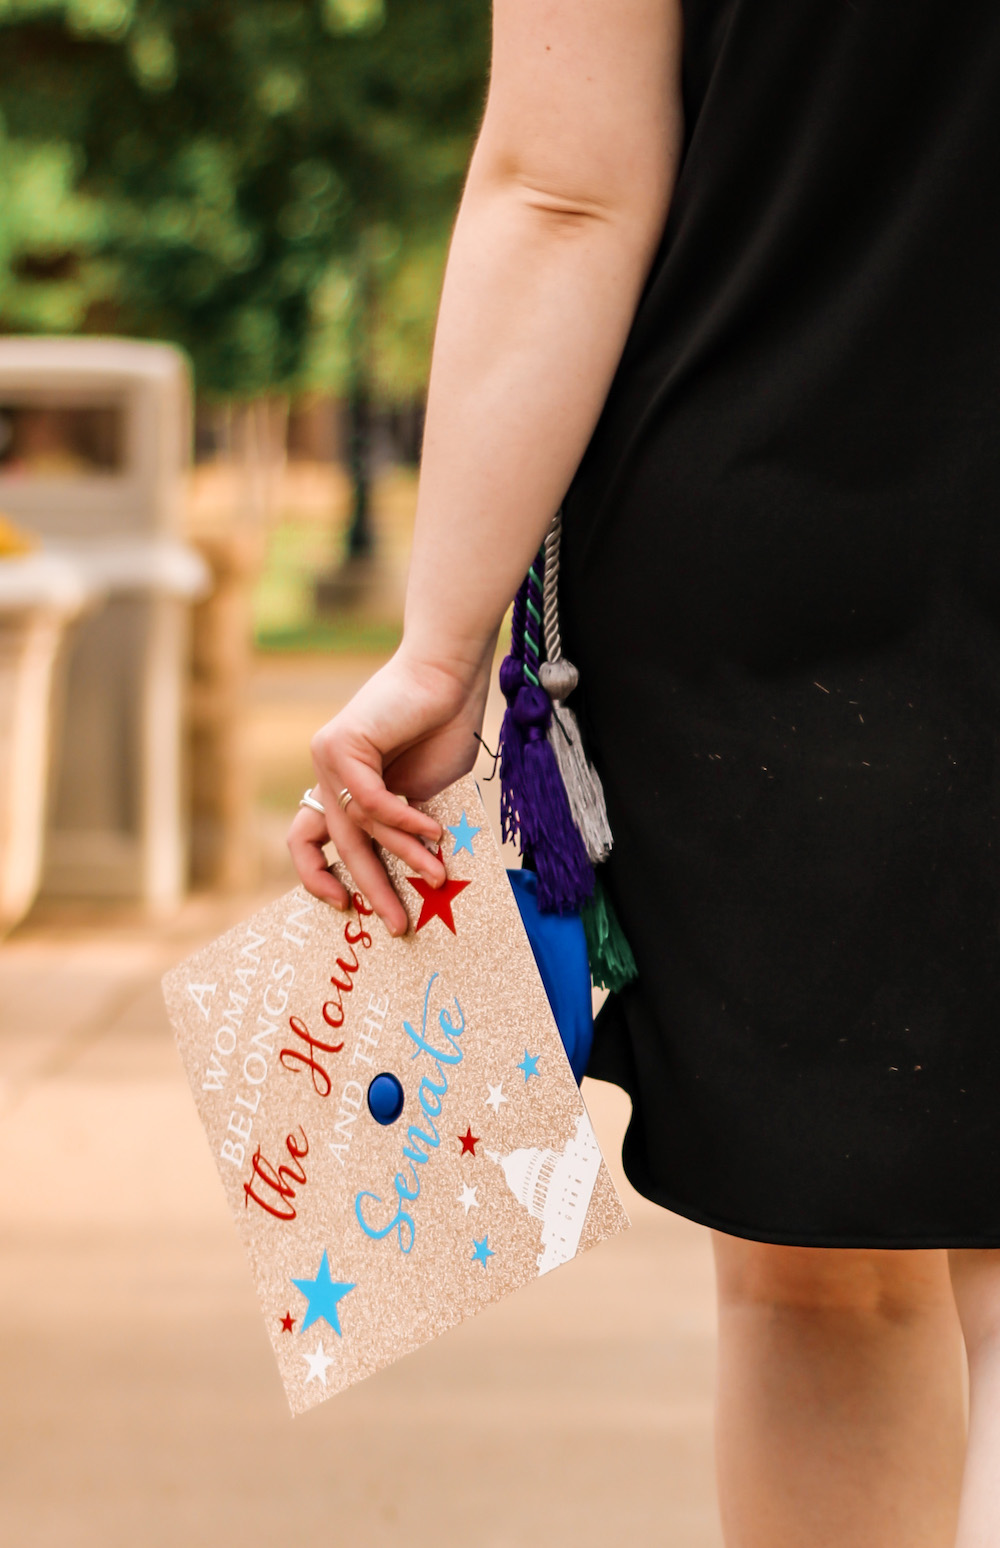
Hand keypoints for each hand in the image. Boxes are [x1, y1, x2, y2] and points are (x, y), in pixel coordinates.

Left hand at [286, 645, 492, 934]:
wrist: (450, 674)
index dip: (318, 876)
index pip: (309, 839)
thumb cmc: (445, 726)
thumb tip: (421, 881)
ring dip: (404, 856)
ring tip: (437, 875)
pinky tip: (433, 834)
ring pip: (360, 827)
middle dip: (371, 888)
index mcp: (342, 785)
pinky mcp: (341, 744)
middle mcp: (327, 772)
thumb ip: (409, 831)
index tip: (345, 906)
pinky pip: (371, 802)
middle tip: (397, 925)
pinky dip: (403, 822)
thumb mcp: (424, 795)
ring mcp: (328, 757)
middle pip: (336, 845)